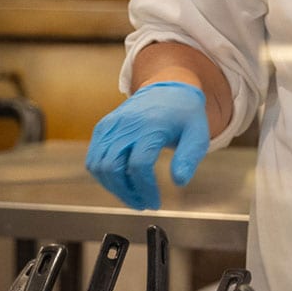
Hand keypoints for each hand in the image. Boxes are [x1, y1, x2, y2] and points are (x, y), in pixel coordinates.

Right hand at [85, 81, 209, 208]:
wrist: (167, 87)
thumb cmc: (184, 114)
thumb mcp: (198, 133)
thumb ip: (189, 157)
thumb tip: (179, 181)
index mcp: (151, 125)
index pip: (140, 164)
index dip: (145, 189)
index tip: (155, 203)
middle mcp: (127, 124)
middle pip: (113, 168)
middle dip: (127, 193)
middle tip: (143, 203)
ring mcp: (112, 124)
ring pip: (99, 166)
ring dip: (114, 188)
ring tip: (133, 195)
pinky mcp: (103, 127)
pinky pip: (94, 159)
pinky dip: (104, 176)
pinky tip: (122, 181)